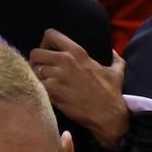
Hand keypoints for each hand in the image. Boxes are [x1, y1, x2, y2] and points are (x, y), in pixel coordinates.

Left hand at [30, 31, 127, 146]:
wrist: (108, 116)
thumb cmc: (112, 94)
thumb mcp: (117, 73)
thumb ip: (115, 59)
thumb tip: (113, 52)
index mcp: (77, 52)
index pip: (50, 35)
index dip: (46, 43)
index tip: (50, 53)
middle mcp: (65, 61)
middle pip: (36, 53)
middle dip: (37, 62)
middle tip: (44, 71)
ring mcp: (57, 76)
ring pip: (34, 70)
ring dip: (38, 77)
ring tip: (47, 84)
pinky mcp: (52, 91)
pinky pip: (36, 84)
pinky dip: (40, 89)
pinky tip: (49, 94)